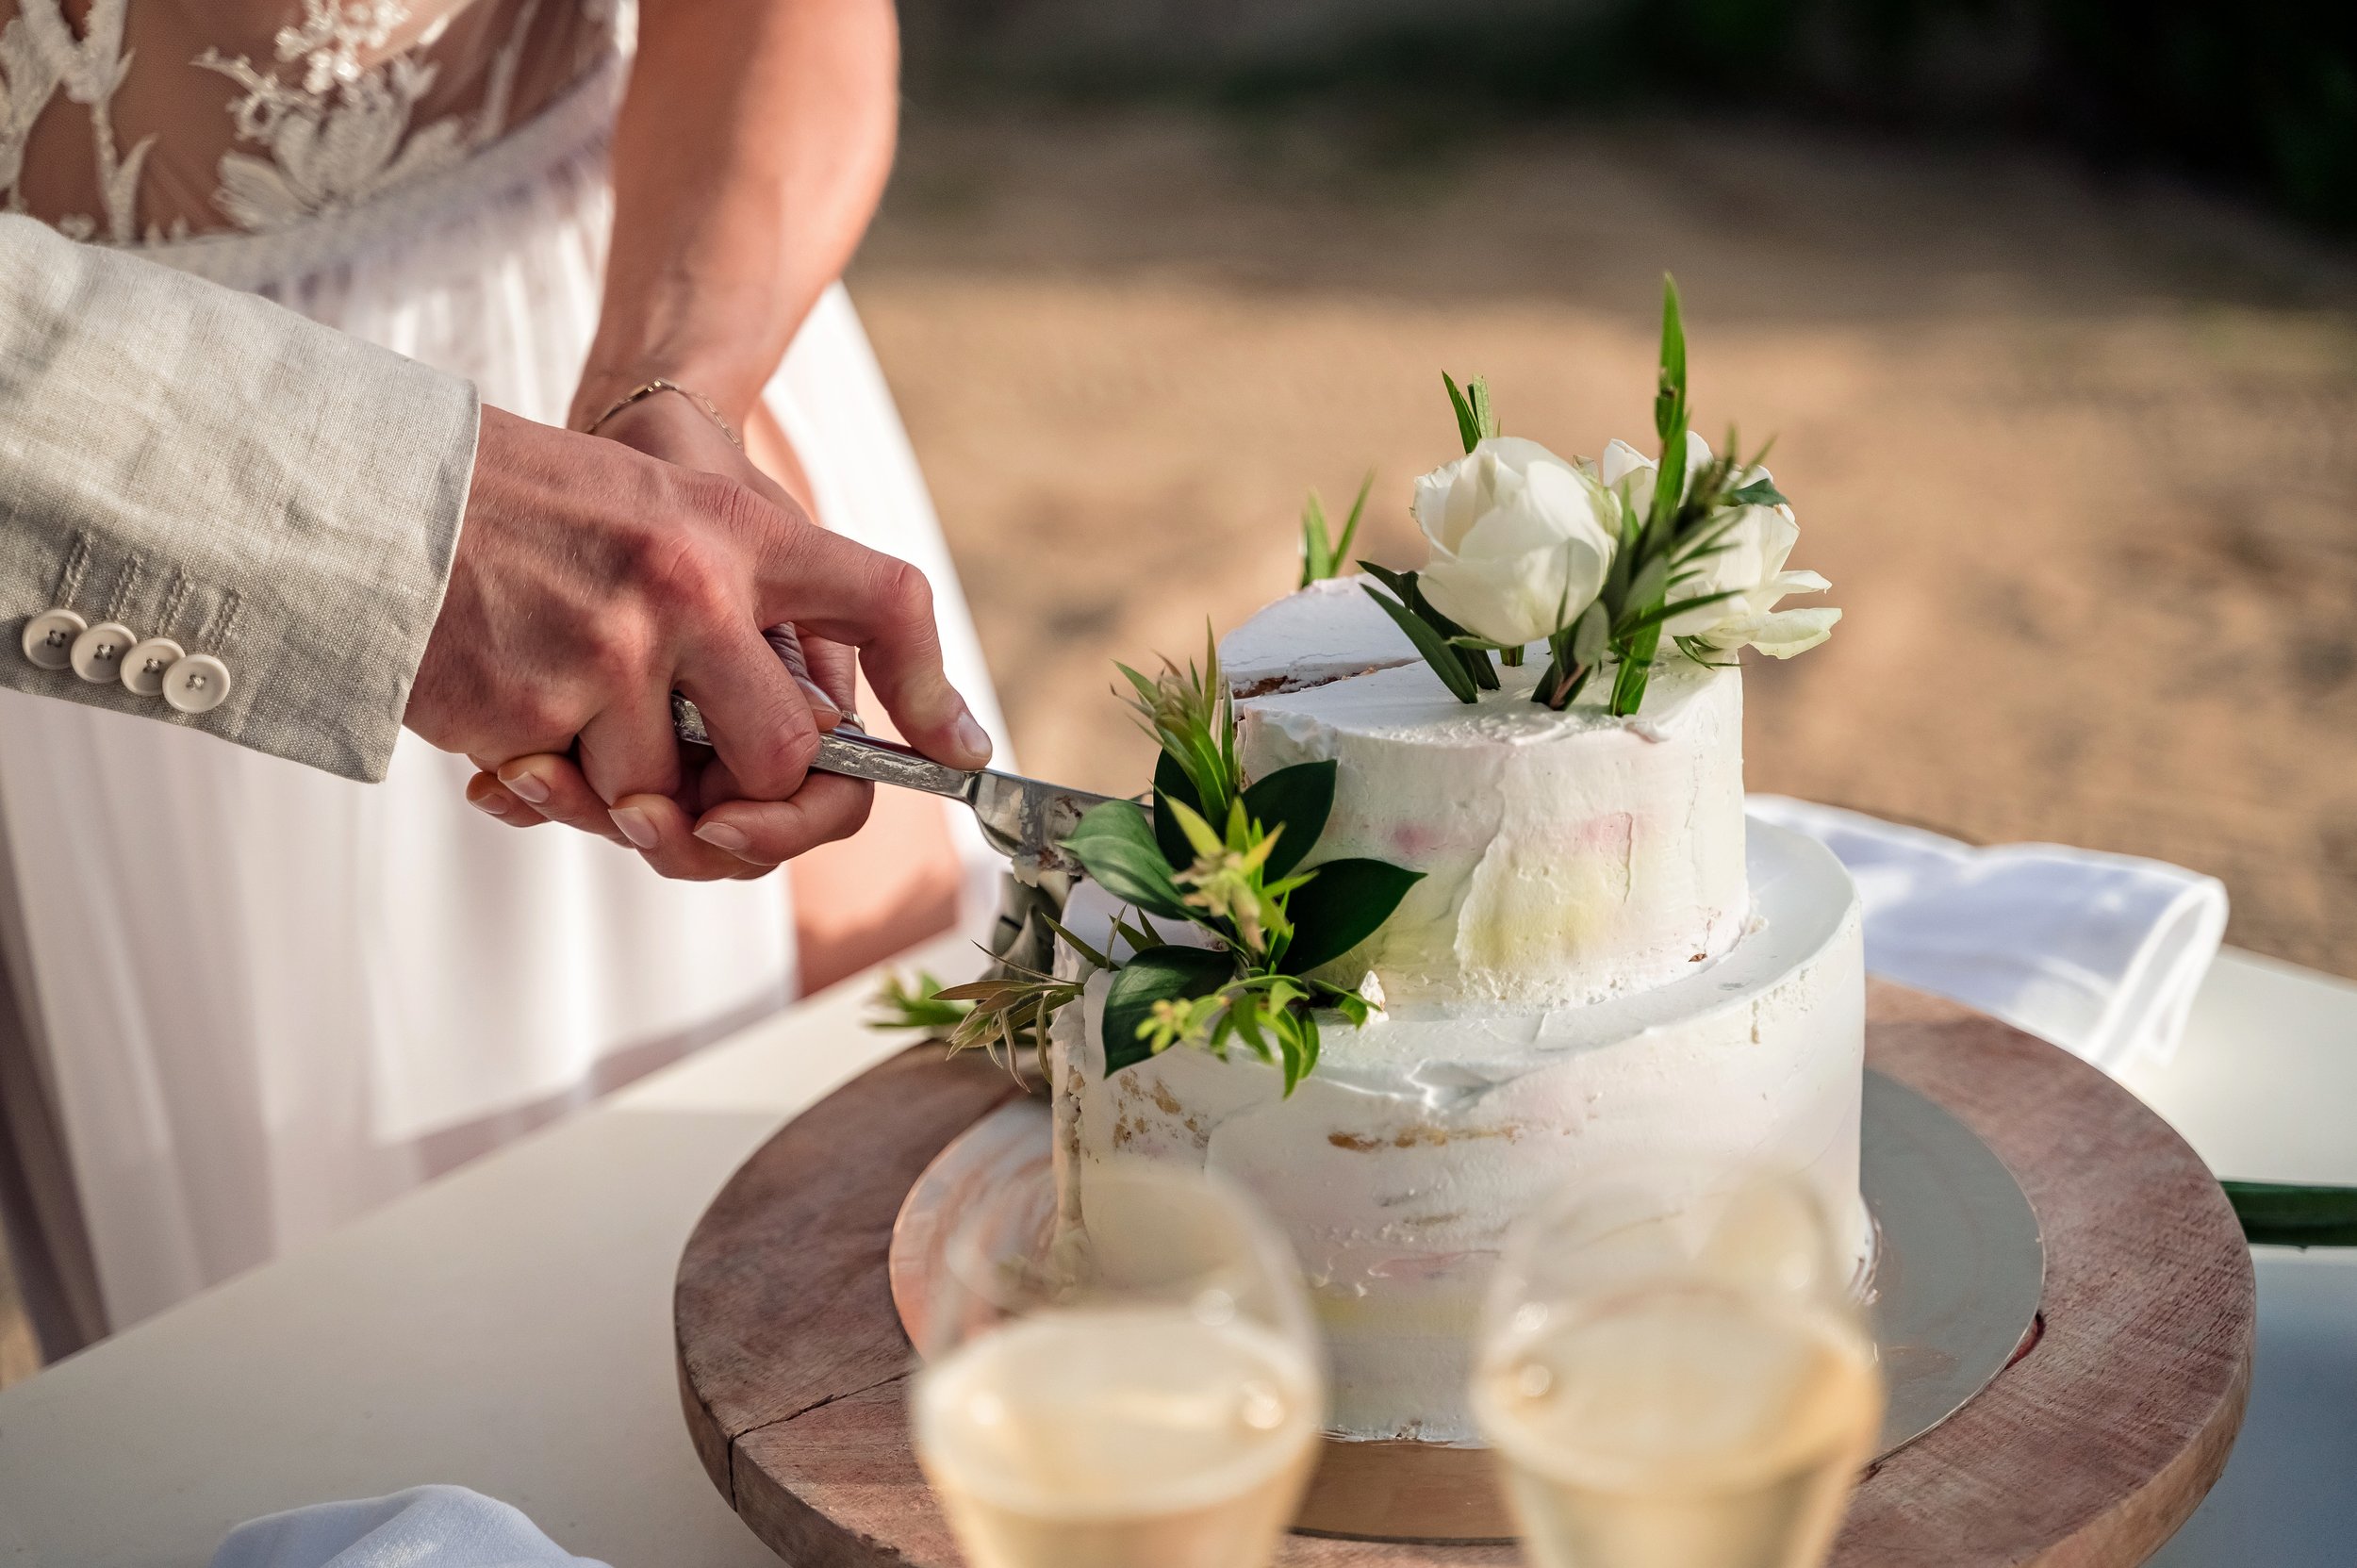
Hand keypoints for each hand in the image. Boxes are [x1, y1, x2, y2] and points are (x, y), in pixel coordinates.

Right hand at [417, 404, 990, 877]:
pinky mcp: (531, 705)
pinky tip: (504, 733)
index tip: (955, 754)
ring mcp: (613, 650)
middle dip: (748, 801)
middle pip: (786, 757)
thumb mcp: (659, 511)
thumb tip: (825, 744)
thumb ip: (741, 605)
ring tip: (562, 723)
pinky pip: (568, 799)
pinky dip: (537, 785)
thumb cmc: (529, 507)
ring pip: (664, 802)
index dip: (932, 686)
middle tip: (702, 794)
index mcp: (737, 531)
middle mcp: (693, 587)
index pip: (882, 599)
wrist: (378, 484)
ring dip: (613, 790)